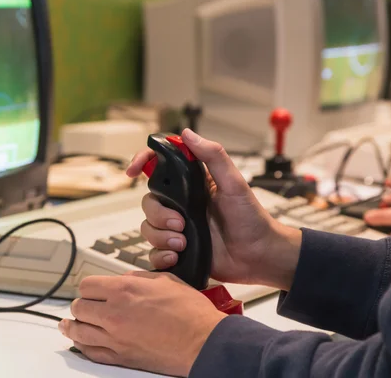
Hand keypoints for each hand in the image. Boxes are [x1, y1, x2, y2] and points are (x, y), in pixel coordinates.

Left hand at [59, 271, 226, 376]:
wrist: (203, 341)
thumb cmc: (190, 312)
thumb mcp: (165, 280)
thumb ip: (139, 276)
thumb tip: (125, 278)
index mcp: (125, 289)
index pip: (87, 285)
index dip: (90, 286)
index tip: (93, 290)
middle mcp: (114, 312)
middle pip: (79, 306)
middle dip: (82, 304)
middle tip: (86, 305)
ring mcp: (114, 337)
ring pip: (78, 330)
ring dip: (73, 324)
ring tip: (69, 323)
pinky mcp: (120, 357)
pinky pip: (89, 352)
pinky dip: (82, 345)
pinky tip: (81, 342)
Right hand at [126, 129, 301, 289]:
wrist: (258, 256)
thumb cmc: (252, 219)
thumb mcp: (235, 184)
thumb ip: (213, 156)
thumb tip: (187, 133)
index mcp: (192, 185)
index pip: (160, 167)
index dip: (142, 163)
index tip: (132, 171)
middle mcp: (182, 205)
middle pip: (149, 202)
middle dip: (159, 215)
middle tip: (181, 224)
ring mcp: (178, 228)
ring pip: (148, 227)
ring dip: (161, 237)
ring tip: (184, 243)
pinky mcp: (178, 250)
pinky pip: (154, 252)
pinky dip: (161, 256)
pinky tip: (177, 256)